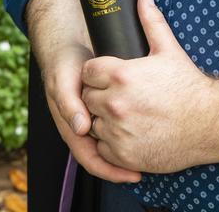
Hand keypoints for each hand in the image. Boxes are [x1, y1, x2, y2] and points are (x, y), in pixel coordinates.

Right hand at [27, 0, 141, 184]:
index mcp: (72, 125)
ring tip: (153, 152)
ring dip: (131, 147)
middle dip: (125, 163)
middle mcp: (84, 125)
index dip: (111, 169)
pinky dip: (132, 127)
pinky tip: (148, 126)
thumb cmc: (64, 63)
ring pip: (114, 139)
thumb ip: (69, 102)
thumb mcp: (64, 80)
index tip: (132, 174)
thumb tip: (81, 128)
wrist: (68, 44)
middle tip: (149, 167)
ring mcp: (95, 115)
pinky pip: (120, 122)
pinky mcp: (106, 104)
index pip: (92, 158)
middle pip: (106, 153)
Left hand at [81, 0, 218, 173]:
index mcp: (121, 75)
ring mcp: (117, 132)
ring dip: (104, 119)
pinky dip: (111, 142)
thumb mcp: (168, 49)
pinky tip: (131, 132)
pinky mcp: (121, 155)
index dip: (98, 72)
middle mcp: (114, 104)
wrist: (208, 123)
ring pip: (94, 122)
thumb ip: (151, 19)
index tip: (111, 76)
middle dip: (100, 94)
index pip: (88, 71)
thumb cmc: (188, 85)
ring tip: (128, 113)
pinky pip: (102, 147)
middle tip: (122, 95)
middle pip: (87, 97)